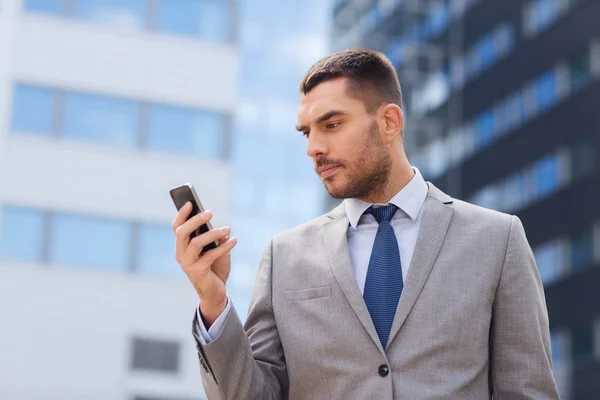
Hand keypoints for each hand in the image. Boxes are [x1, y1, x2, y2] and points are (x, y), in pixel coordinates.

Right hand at [172, 202, 237, 326]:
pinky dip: (224, 247)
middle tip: (210, 213)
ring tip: (227, 228)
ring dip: (213, 233)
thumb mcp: (215, 249)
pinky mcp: (197, 272)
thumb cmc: (214, 268)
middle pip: (182, 233)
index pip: (177, 228)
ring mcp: (187, 264)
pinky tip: (234, 240)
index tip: (190, 202)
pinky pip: (210, 256)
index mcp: (182, 247)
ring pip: (196, 243)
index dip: (182, 214)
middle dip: (195, 220)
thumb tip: (220, 228)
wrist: (216, 292)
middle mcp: (181, 254)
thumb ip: (215, 238)